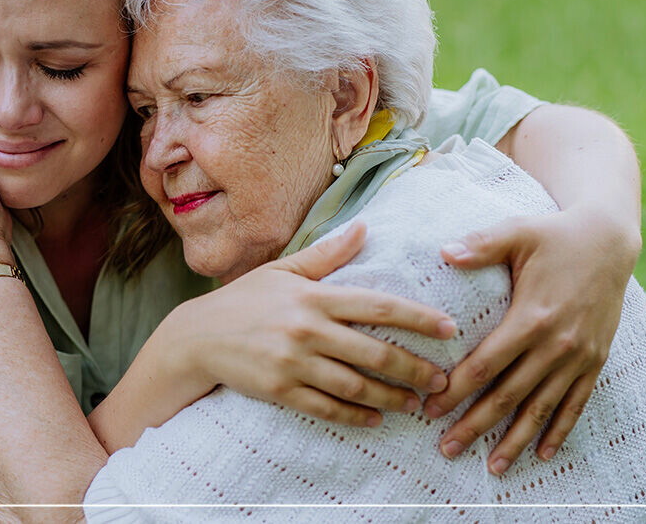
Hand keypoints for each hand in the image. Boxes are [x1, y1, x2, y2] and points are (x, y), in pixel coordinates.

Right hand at [180, 222, 456, 426]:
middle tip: (442, 380)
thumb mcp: (282, 270)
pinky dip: (355, 415)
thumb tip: (365, 228)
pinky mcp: (279, 390)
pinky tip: (375, 418)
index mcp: (313, 296)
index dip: (418, 318)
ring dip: (391, 398)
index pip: (378, 306)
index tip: (449, 329)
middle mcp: (306, 330)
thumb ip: (327, 255)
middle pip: (375, 353)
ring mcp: (292, 363)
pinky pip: (326, 408)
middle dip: (415, 368)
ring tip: (414, 402)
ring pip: (355, 386)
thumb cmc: (243, 300)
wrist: (196, 337)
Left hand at [425, 206, 638, 474]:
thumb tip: (444, 252)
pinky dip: (559, 430)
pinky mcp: (595, 360)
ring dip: (516, 439)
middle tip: (446, 448)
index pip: (486, 365)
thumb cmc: (554, 235)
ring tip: (491, 466)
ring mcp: (579, 356)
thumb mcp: (517, 232)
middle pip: (509, 395)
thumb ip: (480, 245)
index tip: (430, 408)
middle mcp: (557, 344)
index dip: (456, 390)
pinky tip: (542, 453)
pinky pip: (575, 403)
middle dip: (476, 425)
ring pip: (542, 408)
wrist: (609, 241)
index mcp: (532, 317)